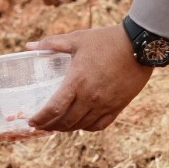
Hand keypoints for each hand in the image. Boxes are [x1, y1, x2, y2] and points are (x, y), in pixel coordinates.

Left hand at [26, 25, 153, 132]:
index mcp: (77, 81)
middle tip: (41, 124)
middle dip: (50, 125)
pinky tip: (80, 123)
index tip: (31, 121)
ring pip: (81, 125)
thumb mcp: (77, 39)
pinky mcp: (117, 107)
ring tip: (57, 125)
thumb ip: (51, 44)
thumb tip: (29, 46)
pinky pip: (99, 125)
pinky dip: (86, 127)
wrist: (139, 46)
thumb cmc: (106, 40)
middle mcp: (90, 97)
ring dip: (66, 128)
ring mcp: (104, 104)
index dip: (40, 118)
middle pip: (65, 121)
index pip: (54, 108)